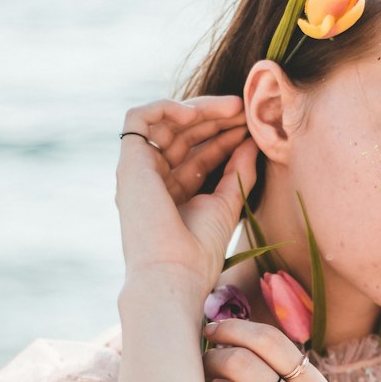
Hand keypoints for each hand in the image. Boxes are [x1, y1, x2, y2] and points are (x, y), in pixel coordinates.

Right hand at [116, 95, 259, 289]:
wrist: (174, 273)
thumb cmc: (200, 251)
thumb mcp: (227, 204)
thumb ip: (239, 172)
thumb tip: (251, 141)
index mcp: (176, 192)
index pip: (200, 152)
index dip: (225, 135)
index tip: (251, 126)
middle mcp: (154, 179)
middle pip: (184, 135)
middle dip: (215, 118)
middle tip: (244, 109)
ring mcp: (140, 171)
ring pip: (165, 122)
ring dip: (199, 110)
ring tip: (232, 108)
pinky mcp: (128, 163)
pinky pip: (139, 119)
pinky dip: (166, 108)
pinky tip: (196, 114)